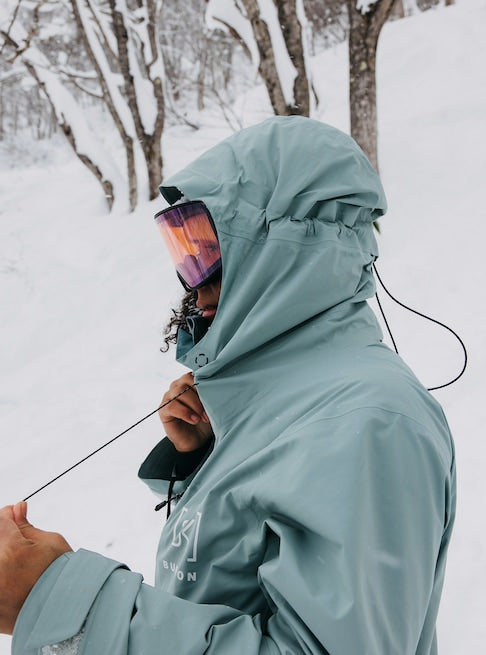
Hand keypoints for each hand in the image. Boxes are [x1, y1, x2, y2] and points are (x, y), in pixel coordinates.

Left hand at [0, 502, 71, 634]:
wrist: (65, 612)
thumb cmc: (62, 575)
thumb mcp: (51, 542)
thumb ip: (26, 526)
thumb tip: (16, 508)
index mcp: (11, 549)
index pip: (1, 519)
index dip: (11, 515)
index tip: (16, 516)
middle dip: (6, 537)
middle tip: (20, 543)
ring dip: (5, 556)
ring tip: (19, 565)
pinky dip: (5, 576)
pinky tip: (14, 579)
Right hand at [159, 372, 212, 451]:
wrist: (196, 441)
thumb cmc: (204, 421)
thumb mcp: (211, 405)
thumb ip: (212, 394)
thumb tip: (219, 387)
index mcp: (190, 382)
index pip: (196, 373)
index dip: (205, 382)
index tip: (216, 393)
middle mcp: (178, 386)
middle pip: (187, 380)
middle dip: (201, 395)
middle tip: (210, 410)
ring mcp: (169, 397)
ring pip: (180, 392)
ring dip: (194, 405)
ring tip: (203, 418)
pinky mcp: (163, 409)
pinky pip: (171, 406)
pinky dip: (185, 412)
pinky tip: (193, 420)